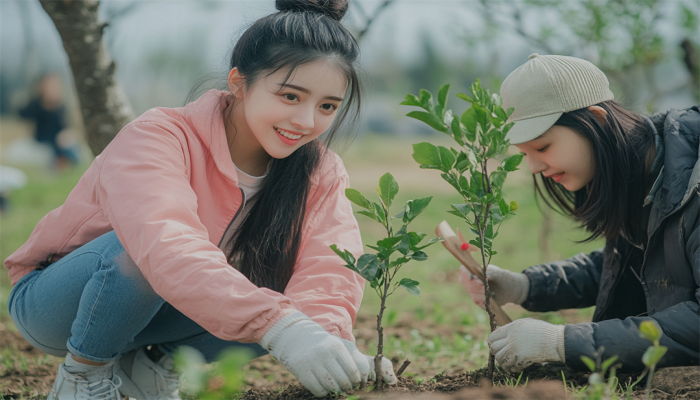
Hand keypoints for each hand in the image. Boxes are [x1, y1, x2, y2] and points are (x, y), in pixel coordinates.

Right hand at [260, 312, 394, 396]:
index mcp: (337, 346)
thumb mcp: (341, 346)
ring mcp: (312, 363)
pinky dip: (324, 392)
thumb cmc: (326, 345)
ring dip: (337, 390)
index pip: (354, 371)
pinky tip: (324, 387)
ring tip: (338, 388)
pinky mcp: (302, 372)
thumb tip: (368, 378)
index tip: (357, 383)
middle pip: (343, 380)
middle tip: (348, 388)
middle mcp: (325, 354)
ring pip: (331, 386)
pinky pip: (318, 390)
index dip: (357, 381)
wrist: (297, 338)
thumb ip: (356, 359)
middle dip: (348, 387)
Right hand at [458, 264, 528, 308]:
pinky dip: (483, 301)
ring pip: (471, 292)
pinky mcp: (479, 299)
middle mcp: (472, 280)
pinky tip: (490, 300)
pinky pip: (477, 301)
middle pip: (465, 282)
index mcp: (475, 270)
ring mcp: (475, 290)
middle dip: (473, 284)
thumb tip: (486, 276)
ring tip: (491, 294)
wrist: (512, 290)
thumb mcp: (500, 273)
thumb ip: (492, 272)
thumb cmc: (504, 278)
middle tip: (483, 286)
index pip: (463, 270)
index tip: (472, 278)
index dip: (465, 273)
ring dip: (480, 293)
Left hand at [487, 318, 564, 372]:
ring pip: (500, 359)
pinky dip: (511, 368)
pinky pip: (510, 367)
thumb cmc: (541, 331)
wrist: (556, 341)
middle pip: (494, 349)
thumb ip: (511, 329)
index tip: (494, 346)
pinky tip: (516, 366)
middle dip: (496, 352)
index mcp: (511, 329)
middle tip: (501, 354)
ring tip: (508, 362)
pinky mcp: (522, 359)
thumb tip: (499, 336)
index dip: (491, 343)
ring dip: (503, 362)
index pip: (492, 337)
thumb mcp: (525, 324)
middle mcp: (511, 339)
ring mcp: (516, 350)